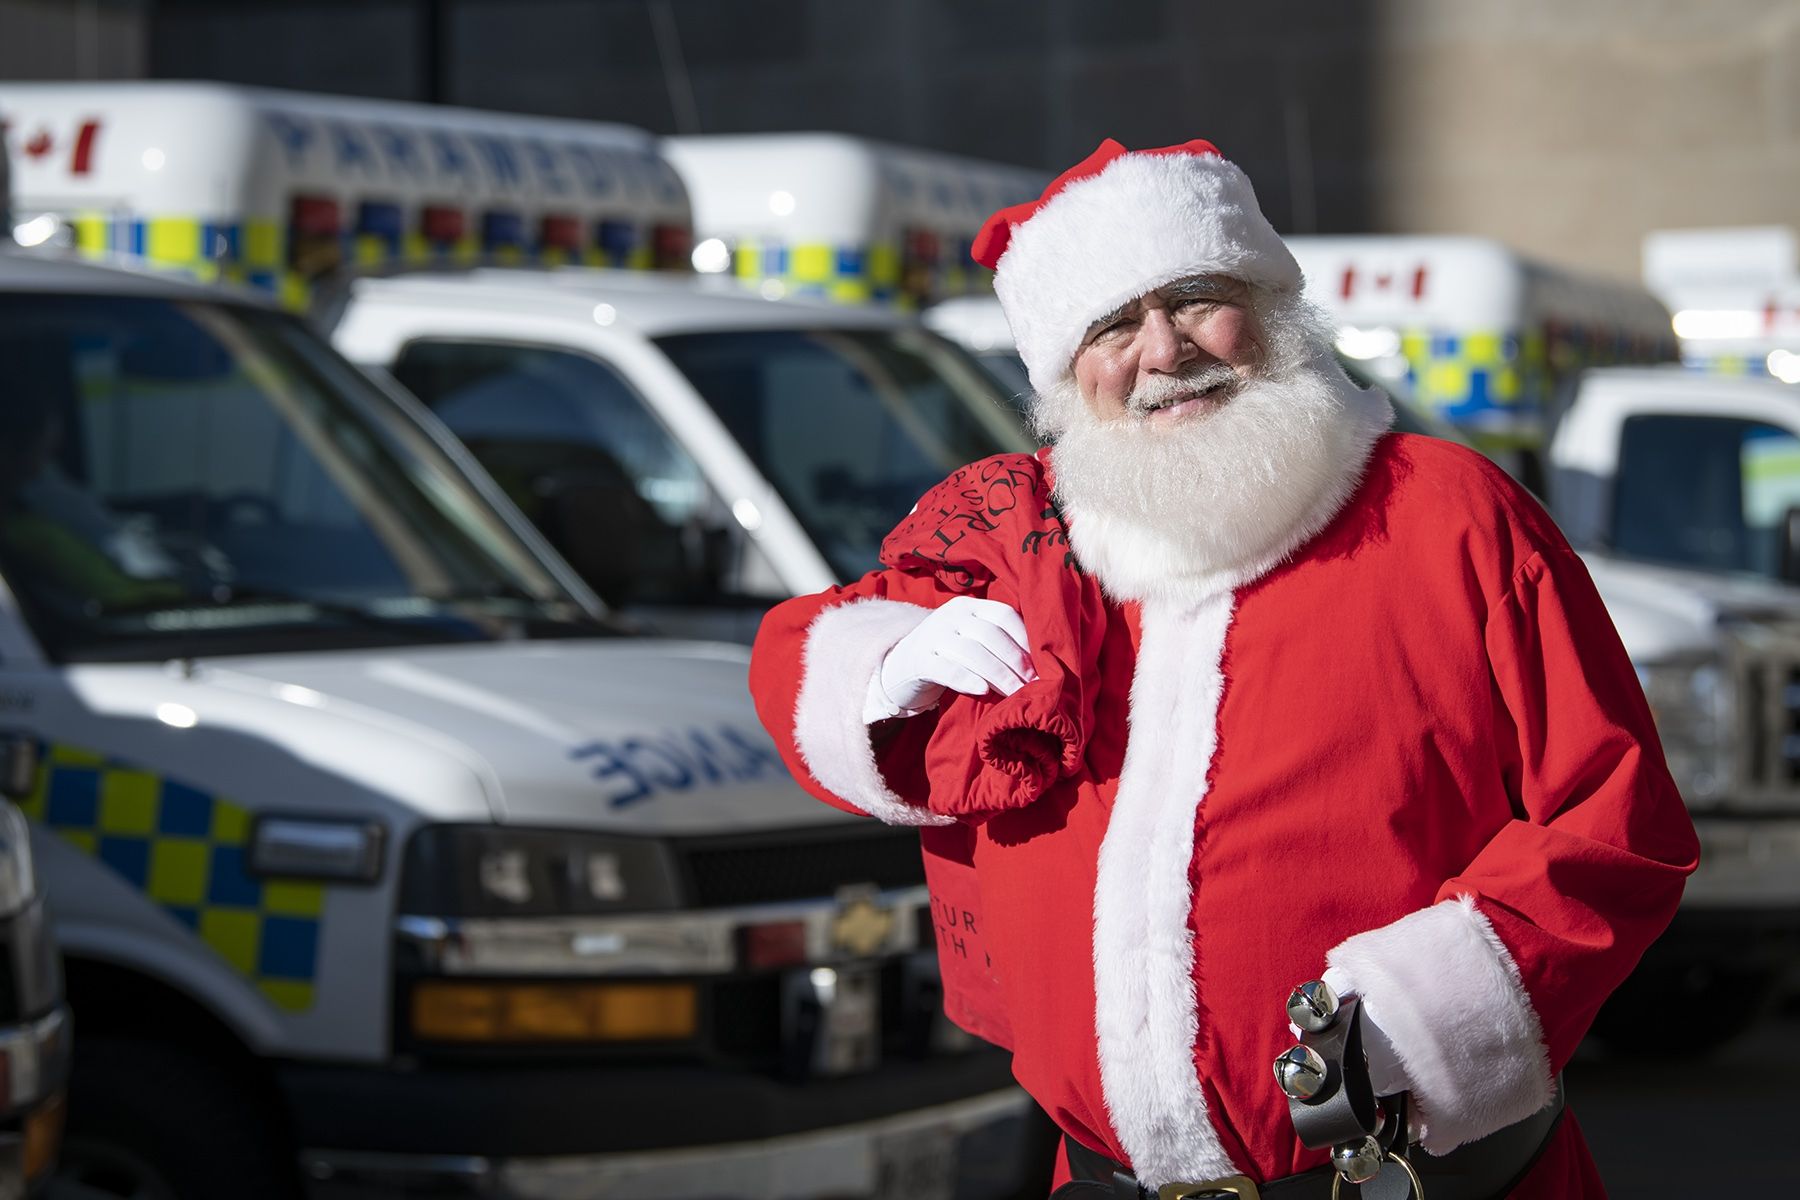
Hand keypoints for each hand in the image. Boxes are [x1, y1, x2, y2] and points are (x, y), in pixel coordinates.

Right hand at [864, 597, 1035, 721]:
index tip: (1042, 664)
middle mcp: (951, 615)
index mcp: (969, 606)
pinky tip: (983, 691)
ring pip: (973, 653)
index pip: (1004, 615)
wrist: (898, 667)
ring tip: (1016, 693)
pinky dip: (967, 679)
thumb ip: (997, 643)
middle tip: (1034, 685)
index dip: (1026, 639)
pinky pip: (947, 669)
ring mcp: (933, 636)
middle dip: (1016, 662)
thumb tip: (1037, 666)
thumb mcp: (970, 639)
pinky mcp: (919, 660)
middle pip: (991, 635)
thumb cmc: (948, 656)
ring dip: (999, 675)